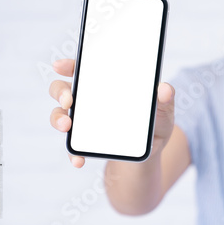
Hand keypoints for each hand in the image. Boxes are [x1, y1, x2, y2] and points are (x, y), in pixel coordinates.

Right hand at [49, 59, 175, 166]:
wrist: (151, 152)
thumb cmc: (156, 122)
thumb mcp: (164, 111)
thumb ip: (165, 99)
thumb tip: (165, 89)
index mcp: (107, 83)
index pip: (84, 68)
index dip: (70, 64)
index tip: (61, 66)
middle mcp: (90, 99)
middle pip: (63, 88)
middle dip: (60, 91)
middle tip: (69, 100)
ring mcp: (84, 120)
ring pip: (59, 114)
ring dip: (58, 119)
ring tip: (67, 127)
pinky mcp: (85, 141)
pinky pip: (72, 146)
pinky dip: (73, 153)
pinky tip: (79, 160)